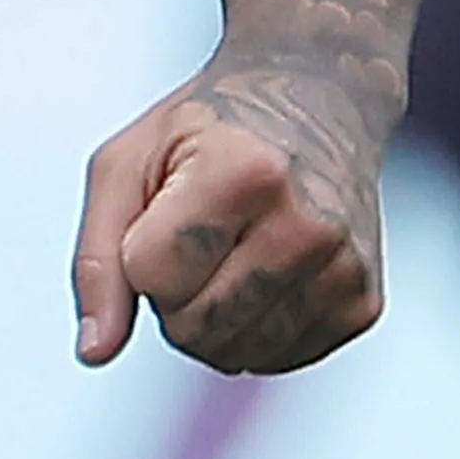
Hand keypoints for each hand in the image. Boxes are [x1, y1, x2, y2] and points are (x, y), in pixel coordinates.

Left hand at [71, 58, 390, 371]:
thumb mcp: (126, 165)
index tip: (166, 207)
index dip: (139, 251)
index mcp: (244, 173)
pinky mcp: (364, 302)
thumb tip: (95, 353)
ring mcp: (346, 268)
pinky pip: (276, 360)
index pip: (150, 276)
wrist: (317, 98)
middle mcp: (309, 224)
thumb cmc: (206, 133)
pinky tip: (264, 275)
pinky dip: (252, 332)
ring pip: (233, 355)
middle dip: (170, 294)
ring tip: (231, 252)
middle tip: (197, 233)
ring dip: (210, 319)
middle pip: (193, 328)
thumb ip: (97, 259)